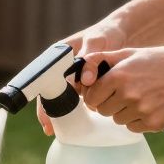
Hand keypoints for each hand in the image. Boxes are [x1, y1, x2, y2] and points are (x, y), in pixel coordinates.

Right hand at [37, 19, 127, 135]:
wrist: (119, 34)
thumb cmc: (105, 33)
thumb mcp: (96, 41)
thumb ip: (90, 58)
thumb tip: (85, 80)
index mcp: (58, 56)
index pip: (45, 80)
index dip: (44, 98)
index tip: (46, 114)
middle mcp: (61, 68)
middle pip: (50, 92)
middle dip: (50, 112)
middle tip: (49, 128)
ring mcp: (71, 77)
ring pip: (63, 98)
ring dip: (63, 112)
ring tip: (59, 129)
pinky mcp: (82, 84)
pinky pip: (75, 99)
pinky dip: (75, 110)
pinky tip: (75, 124)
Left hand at [79, 46, 163, 132]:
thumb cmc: (162, 61)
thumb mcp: (130, 53)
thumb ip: (102, 60)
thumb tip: (81, 72)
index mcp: (119, 76)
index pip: (91, 97)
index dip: (95, 96)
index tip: (102, 93)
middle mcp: (128, 94)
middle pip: (102, 111)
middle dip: (109, 103)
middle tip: (124, 94)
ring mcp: (141, 111)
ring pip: (117, 120)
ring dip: (124, 112)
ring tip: (141, 97)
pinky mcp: (153, 123)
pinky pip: (133, 127)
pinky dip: (138, 120)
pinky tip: (151, 105)